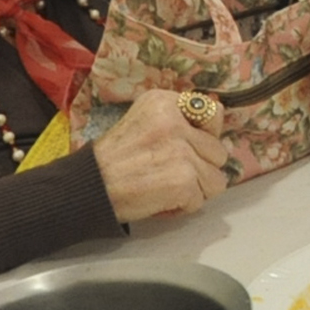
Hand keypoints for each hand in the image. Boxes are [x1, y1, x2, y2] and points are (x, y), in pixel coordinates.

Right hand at [90, 88, 229, 221]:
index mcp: (164, 102)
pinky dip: (183, 206)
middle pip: (218, 150)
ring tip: (166, 187)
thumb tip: (219, 141)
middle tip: (171, 173)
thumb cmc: (114, 160)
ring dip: (195, 189)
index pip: (212, 113)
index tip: (188, 147)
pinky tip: (161, 200)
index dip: (205, 136)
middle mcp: (176, 121)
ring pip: (216, 178)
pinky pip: (201, 199)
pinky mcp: (184, 179)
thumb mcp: (144, 122)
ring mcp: (182, 151)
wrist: (89, 187)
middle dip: (200, 167)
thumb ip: (178, 123)